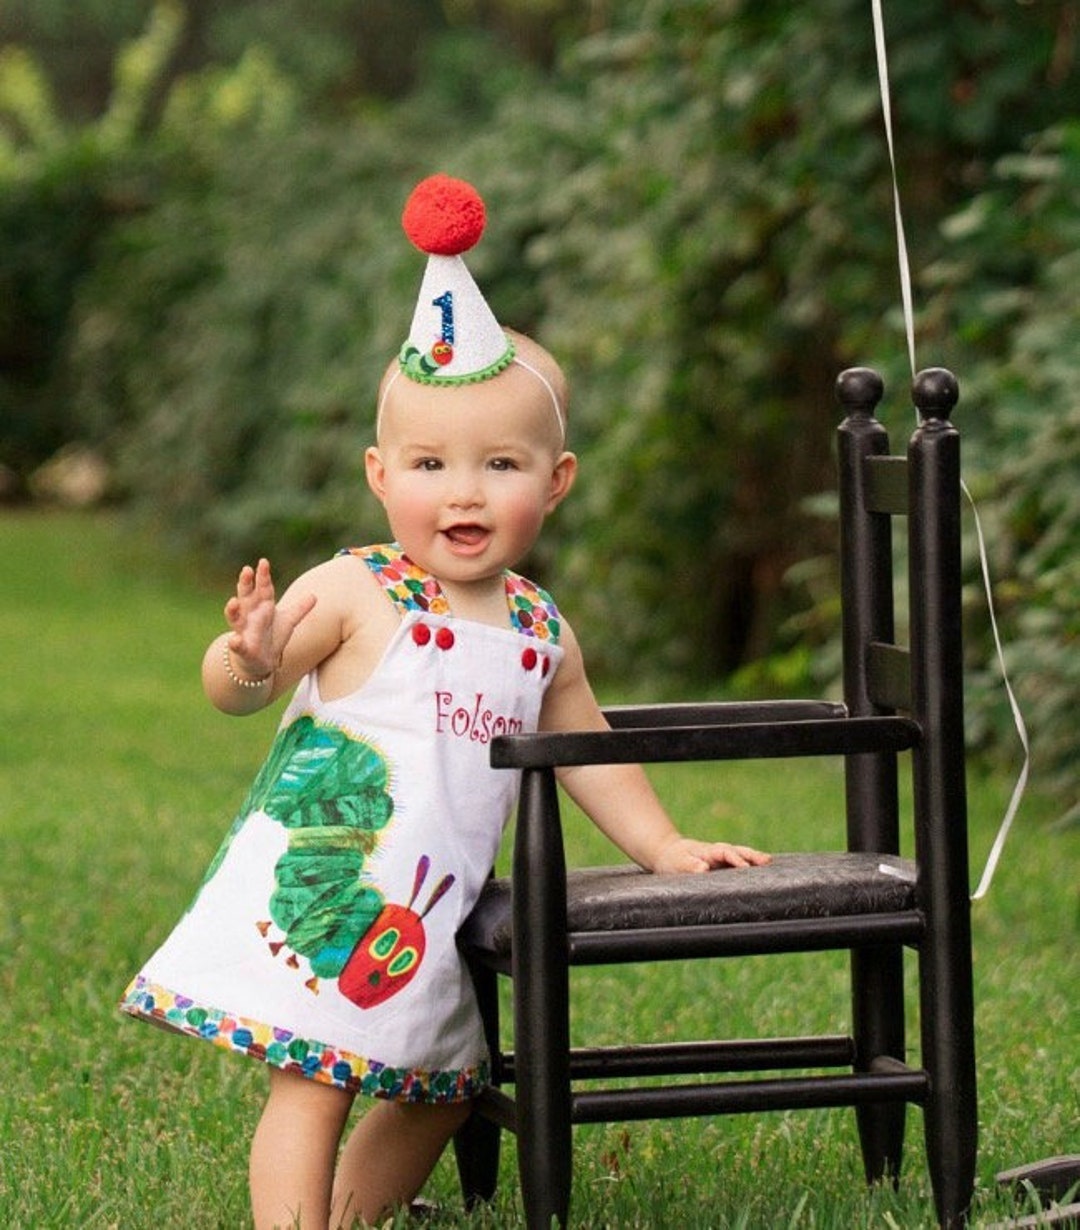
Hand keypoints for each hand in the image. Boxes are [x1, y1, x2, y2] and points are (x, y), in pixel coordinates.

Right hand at [223, 558, 315, 677]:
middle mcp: (249, 615)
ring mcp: (243, 630)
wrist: (261, 661)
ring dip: (232, 610)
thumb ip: (299, 609)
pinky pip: (236, 645)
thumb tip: (314, 595)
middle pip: (246, 596)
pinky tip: (235, 640)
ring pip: (235, 617)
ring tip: (233, 601)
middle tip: (247, 570)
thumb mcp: (288, 621)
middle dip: (245, 584)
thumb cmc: (272, 636)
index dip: (263, 576)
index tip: (264, 562)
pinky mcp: (242, 648)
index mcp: (261, 606)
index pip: (263, 588)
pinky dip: (235, 642)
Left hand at [650, 836, 771, 874]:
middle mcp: (717, 852)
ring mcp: (721, 856)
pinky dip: (751, 862)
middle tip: (766, 861)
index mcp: (708, 851)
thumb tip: (704, 869)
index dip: (735, 859)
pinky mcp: (722, 863)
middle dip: (751, 855)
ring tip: (768, 862)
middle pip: (737, 850)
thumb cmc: (673, 859)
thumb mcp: (677, 863)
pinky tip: (763, 868)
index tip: (745, 867)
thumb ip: (690, 865)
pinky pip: (739, 860)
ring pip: (741, 854)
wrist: (669, 852)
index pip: (724, 853)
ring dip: (754, 857)